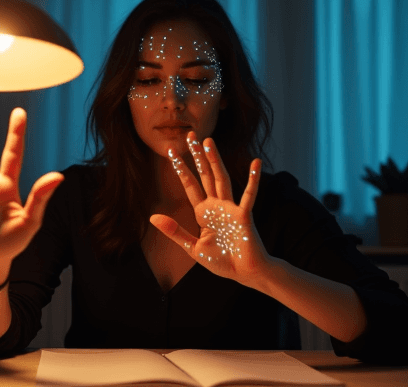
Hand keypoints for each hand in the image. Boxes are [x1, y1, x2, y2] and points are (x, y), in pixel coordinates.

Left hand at [149, 131, 268, 286]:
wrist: (244, 273)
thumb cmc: (222, 261)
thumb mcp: (192, 248)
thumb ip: (174, 231)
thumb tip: (152, 217)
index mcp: (204, 212)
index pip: (190, 184)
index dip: (180, 168)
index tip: (172, 151)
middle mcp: (217, 206)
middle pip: (205, 175)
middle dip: (197, 155)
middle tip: (190, 134)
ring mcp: (231, 208)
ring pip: (221, 179)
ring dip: (214, 160)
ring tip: (208, 142)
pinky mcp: (244, 216)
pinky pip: (249, 195)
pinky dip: (253, 179)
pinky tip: (255, 163)